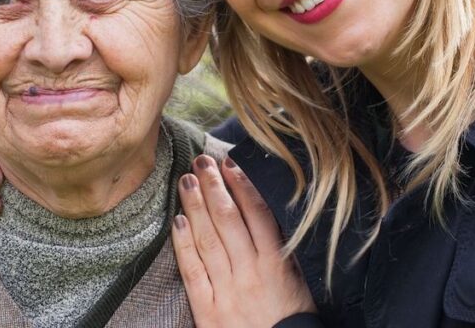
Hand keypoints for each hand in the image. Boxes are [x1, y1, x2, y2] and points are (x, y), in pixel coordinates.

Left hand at [172, 154, 315, 326]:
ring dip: (195, 207)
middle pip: (227, 220)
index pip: (256, 214)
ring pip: (207, 240)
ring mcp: (227, 291)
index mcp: (276, 264)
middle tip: (201, 161)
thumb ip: (280, 248)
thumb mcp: (296, 279)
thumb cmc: (291, 318)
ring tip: (186, 181)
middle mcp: (250, 272)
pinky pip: (193, 272)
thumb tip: (261, 212)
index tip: (229, 163)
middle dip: (213, 187)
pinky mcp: (208, 310)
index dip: (241, 185)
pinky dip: (183, 245)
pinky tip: (177, 222)